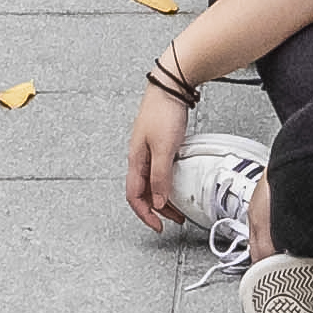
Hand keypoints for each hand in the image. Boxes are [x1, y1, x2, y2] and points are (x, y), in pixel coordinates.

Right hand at [124, 70, 197, 232]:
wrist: (171, 86)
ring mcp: (148, 149)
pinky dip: (167, 181)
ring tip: (178, 205)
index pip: (134, 196)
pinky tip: (178, 181)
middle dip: (158, 209)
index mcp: (135, 160)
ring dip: (163, 196)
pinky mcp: (159, 142)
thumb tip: (159, 202)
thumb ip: (160, 177)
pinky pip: (159, 170)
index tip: (158, 226)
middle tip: (174, 219)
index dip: (145, 215)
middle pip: (144, 191)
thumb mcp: (164, 149)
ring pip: (152, 181)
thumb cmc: (163, 111)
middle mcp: (139, 157)